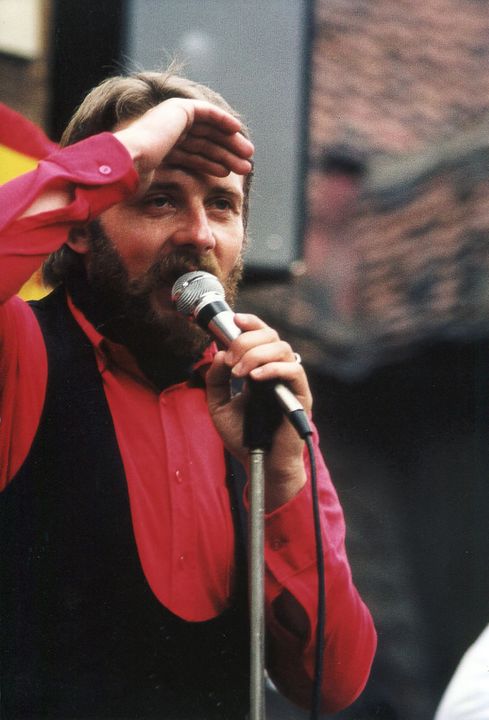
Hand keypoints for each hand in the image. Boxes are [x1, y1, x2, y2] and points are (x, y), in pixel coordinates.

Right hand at [113, 98, 253, 192]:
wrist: (127, 164)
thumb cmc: (137, 184)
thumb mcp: (160, 189)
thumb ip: (174, 188)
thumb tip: (182, 210)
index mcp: (159, 150)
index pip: (192, 155)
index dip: (212, 163)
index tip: (228, 174)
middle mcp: (165, 133)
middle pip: (203, 143)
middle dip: (226, 153)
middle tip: (245, 166)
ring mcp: (170, 120)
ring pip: (208, 130)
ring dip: (229, 141)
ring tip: (247, 156)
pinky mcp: (177, 109)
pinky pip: (206, 112)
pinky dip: (222, 120)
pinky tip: (237, 131)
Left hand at [205, 314, 311, 511]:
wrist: (259, 463)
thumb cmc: (243, 436)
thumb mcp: (218, 405)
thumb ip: (215, 379)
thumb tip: (219, 354)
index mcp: (261, 368)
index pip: (261, 335)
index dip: (251, 323)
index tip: (235, 320)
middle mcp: (278, 370)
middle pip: (270, 336)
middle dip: (246, 342)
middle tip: (230, 362)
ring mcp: (290, 381)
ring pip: (282, 348)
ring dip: (256, 354)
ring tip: (239, 373)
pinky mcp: (300, 395)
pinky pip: (293, 370)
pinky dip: (274, 368)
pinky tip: (256, 378)